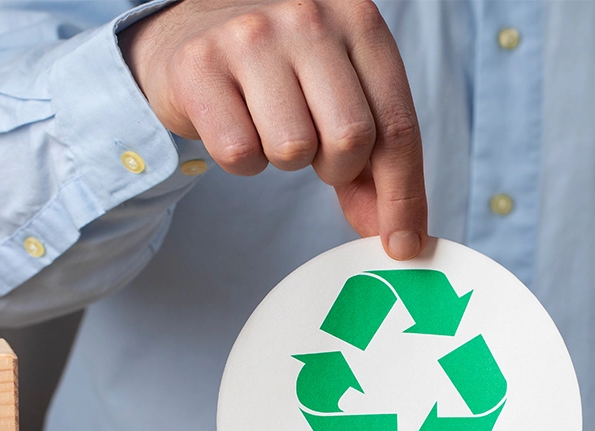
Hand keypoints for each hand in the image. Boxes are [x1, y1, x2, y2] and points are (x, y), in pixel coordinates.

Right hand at [120, 0, 426, 259]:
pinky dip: (243, 159)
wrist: (191, 32)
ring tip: (271, 126)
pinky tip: (237, 124)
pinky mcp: (199, 65)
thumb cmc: (280, 71)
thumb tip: (397, 235)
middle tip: (315, 153)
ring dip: (286, 160)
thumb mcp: (340, 97)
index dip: (403, 196)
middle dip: (338, 169)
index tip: (402, 244)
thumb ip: (374, 159)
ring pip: (294, 149)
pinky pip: (240, 153)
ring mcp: (251, 37)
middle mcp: (308, 18)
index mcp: (359, 20)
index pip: (398, 125)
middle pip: (352, 139)